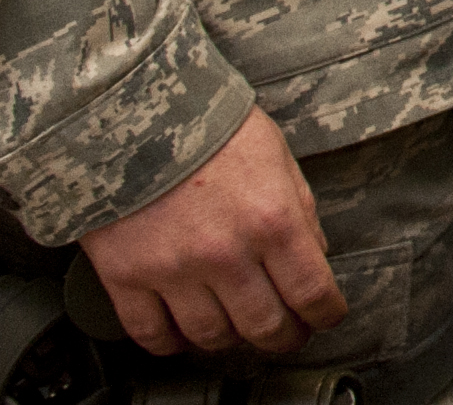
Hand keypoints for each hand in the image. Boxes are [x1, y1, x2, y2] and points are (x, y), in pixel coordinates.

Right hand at [78, 107, 343, 357]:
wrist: (134, 110)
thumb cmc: (208, 126)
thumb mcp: (277, 156)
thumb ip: (300, 211)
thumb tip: (315, 257)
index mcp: (272, 219)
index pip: (312, 293)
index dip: (325, 315)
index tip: (325, 317)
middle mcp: (226, 252)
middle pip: (264, 326)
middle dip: (284, 336)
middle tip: (286, 332)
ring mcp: (174, 270)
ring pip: (211, 337)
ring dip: (230, 339)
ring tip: (236, 327)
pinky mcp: (127, 277)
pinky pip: (152, 334)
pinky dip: (171, 343)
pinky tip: (182, 331)